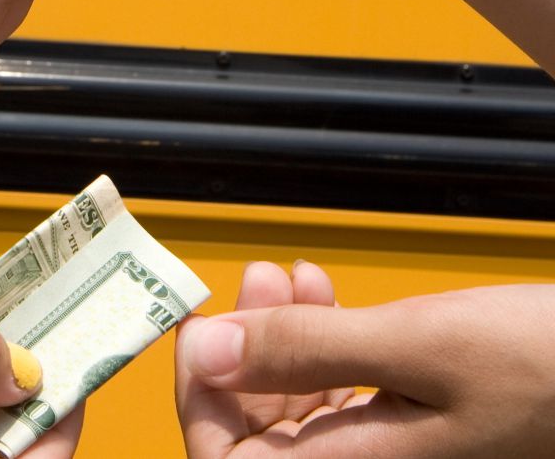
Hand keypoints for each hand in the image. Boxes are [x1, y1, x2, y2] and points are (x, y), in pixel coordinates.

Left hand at [175, 261, 554, 457]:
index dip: (199, 398)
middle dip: (239, 350)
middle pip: (254, 430)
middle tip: (251, 282)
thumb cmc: (546, 369)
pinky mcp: (403, 422)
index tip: (200, 330)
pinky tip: (321, 293)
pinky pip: (335, 391)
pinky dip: (319, 339)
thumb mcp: (414, 346)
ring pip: (292, 403)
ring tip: (285, 276)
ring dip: (277, 335)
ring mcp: (382, 449)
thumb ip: (306, 351)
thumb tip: (210, 351)